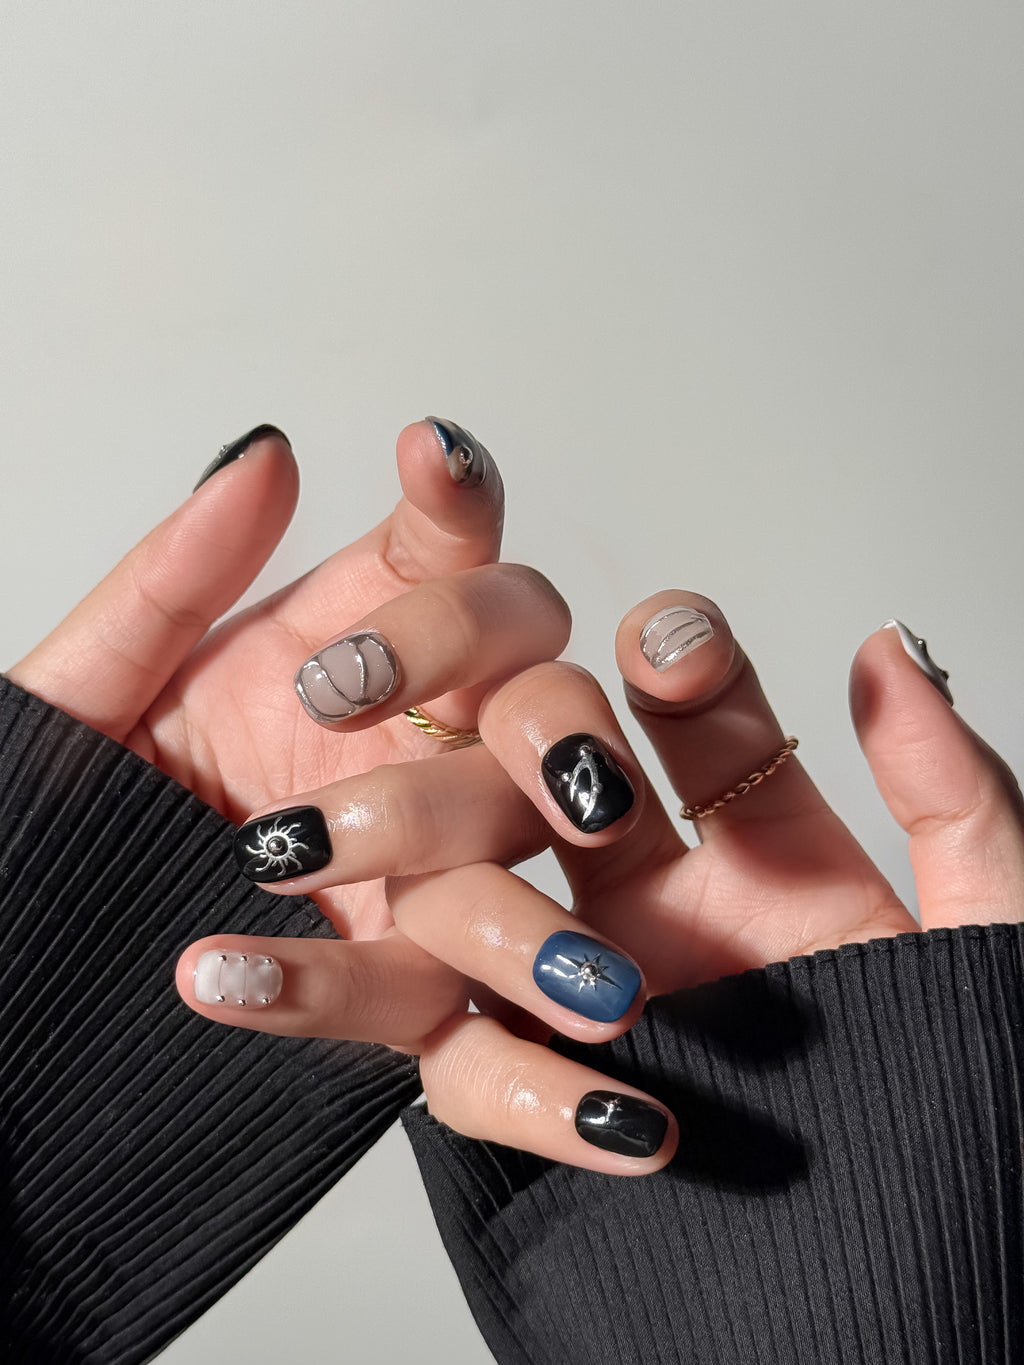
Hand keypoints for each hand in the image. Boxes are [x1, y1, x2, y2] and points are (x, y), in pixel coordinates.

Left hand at [7, 419, 566, 939]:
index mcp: (350, 653)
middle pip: (536, 675)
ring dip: (426, 825)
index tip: (429, 455)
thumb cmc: (60, 819)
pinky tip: (220, 968)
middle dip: (467, 656)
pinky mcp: (408, 987)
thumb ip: (175, 579)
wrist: (26, 963)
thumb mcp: (92, 692)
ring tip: (274, 850)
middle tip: (339, 689)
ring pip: (518, 828)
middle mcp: (418, 748)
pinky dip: (341, 986)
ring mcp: (429, 868)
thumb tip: (263, 457)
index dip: (459, 502)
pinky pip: (428, 991)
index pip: (449, 558)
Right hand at [207, 590, 1022, 1172]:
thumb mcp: (988, 928)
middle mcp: (650, 897)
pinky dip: (316, 1003)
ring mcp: (577, 978)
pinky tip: (231, 975)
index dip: (680, 669)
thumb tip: (885, 650)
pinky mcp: (521, 1078)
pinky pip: (427, 1046)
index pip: (695, 719)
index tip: (670, 649)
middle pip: (548, 780)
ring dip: (385, 856)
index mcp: (761, 850)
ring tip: (307, 824)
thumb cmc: (975, 1101)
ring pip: (455, 893)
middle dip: (521, 742)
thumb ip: (950, 795)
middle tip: (506, 731)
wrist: (932, 1284)